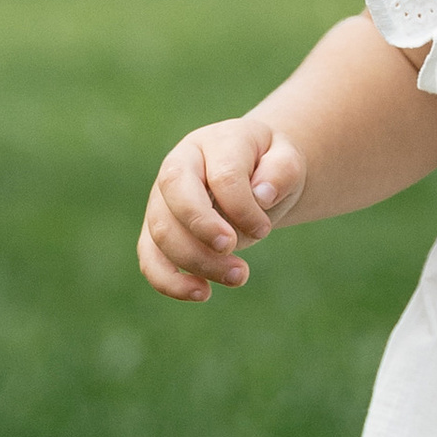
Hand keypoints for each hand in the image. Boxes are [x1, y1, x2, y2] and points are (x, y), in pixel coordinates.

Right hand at [138, 115, 307, 301]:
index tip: (265, 229)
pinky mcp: (156, 230)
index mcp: (213, 143)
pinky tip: (202, 293)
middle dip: (203, 227)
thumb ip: (282, 172)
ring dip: (197, 261)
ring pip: (162, 231)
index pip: (222, 174)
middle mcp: (178, 165)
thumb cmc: (269, 168)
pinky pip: (149, 257)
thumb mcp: (287, 160)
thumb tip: (261, 195)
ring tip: (239, 276)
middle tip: (233, 249)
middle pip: (176, 193)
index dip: (243, 207)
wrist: (252, 176)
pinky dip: (168, 281)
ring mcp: (161, 198)